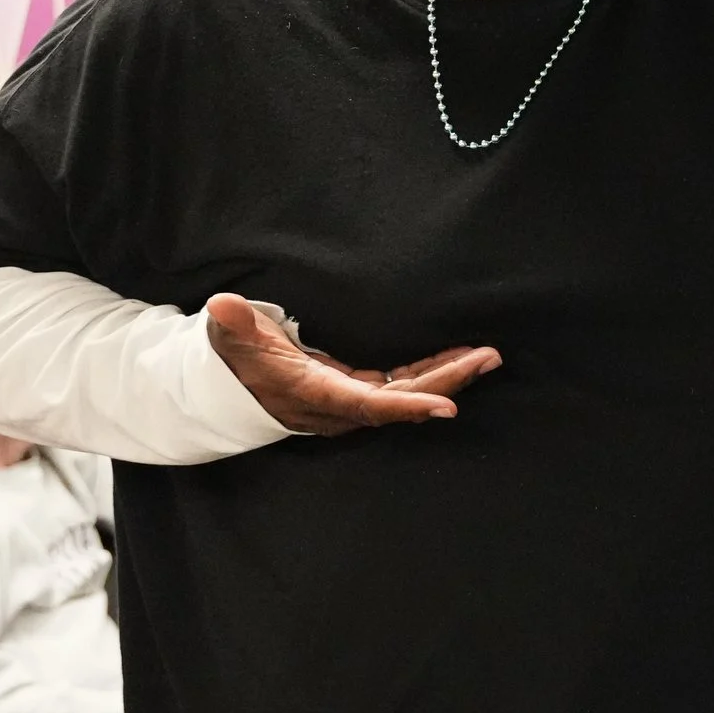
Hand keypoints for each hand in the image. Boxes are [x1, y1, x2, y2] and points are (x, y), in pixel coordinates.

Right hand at [204, 293, 500, 436]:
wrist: (228, 387)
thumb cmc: (234, 356)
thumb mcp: (232, 336)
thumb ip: (236, 323)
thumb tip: (225, 305)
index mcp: (314, 392)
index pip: (369, 405)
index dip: (409, 407)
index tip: (449, 406)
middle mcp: (338, 405)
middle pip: (401, 400)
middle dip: (447, 381)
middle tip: (488, 358)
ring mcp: (350, 400)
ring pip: (407, 393)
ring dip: (447, 375)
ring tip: (487, 356)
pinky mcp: (356, 390)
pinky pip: (401, 385)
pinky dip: (431, 372)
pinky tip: (459, 357)